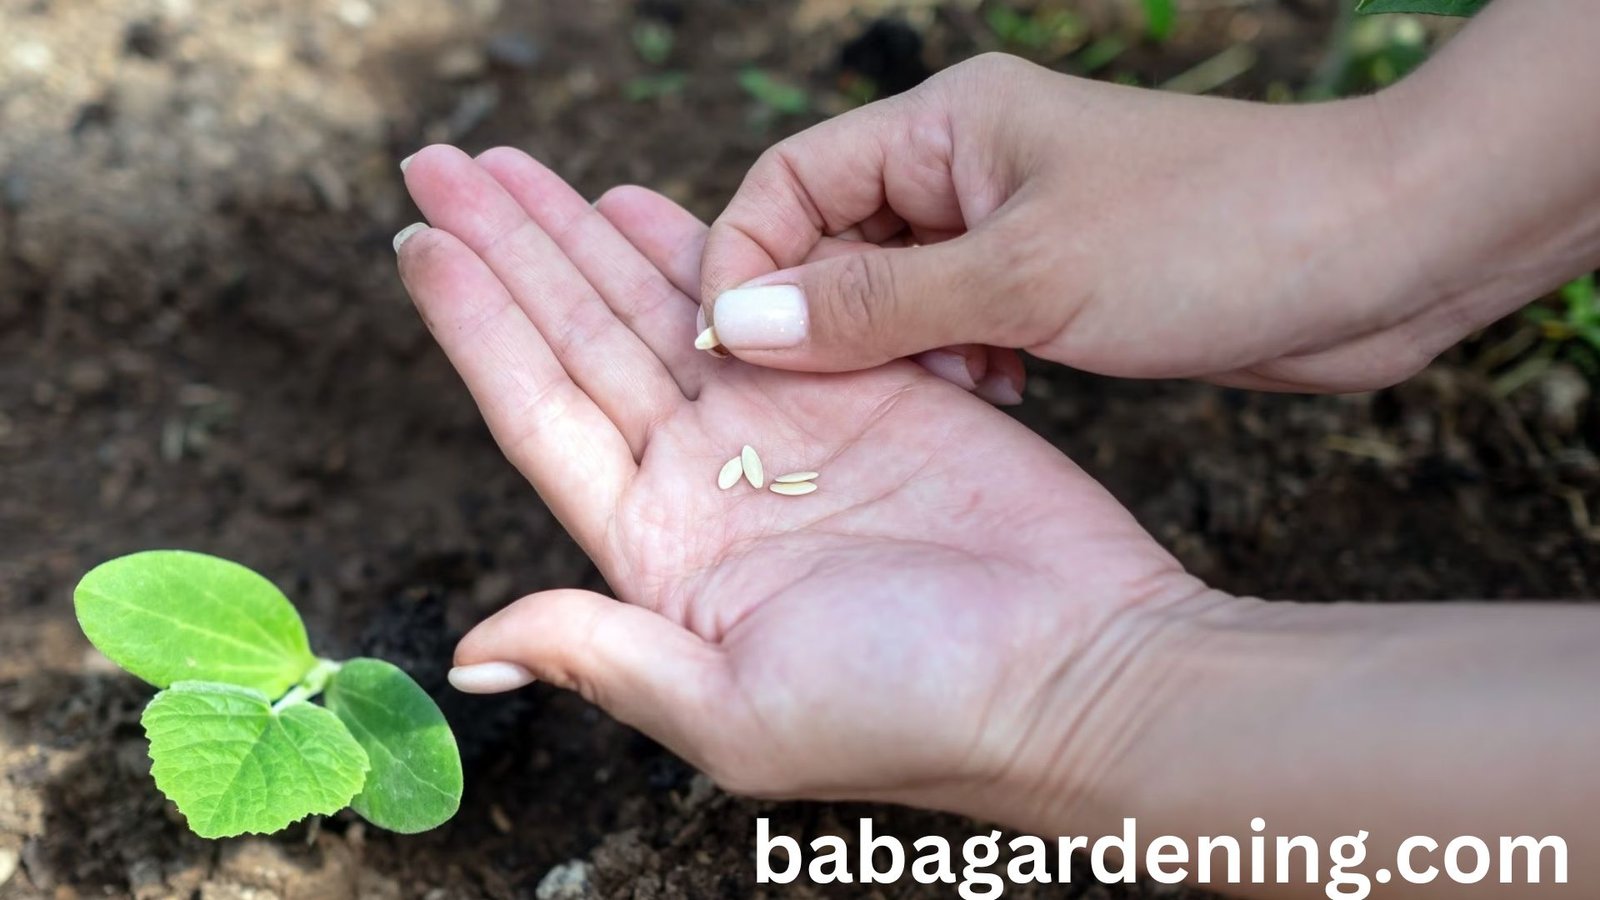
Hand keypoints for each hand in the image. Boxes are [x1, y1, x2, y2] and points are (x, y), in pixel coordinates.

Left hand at [394, 145, 1204, 815]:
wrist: (1075, 671)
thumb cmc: (913, 711)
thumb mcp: (735, 713)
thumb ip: (602, 658)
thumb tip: (472, 648)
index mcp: (659, 553)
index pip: (538, 415)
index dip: (473, 326)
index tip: (416, 241)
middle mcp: (706, 481)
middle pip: (582, 341)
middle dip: (512, 251)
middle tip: (443, 163)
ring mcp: (785, 426)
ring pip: (660, 307)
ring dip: (586, 235)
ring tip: (513, 168)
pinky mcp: (867, 383)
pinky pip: (768, 296)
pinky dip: (705, 246)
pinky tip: (644, 202)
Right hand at [698, 53, 1530, 392]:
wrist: (1379, 254)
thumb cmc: (1210, 235)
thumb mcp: (1023, 277)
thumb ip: (872, 304)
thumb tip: (738, 322)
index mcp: (944, 125)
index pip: (788, 180)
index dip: (746, 263)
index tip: (736, 354)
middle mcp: (966, 165)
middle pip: (832, 240)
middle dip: (827, 321)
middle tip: (847, 397)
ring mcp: (1012, 223)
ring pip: (895, 294)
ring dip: (900, 352)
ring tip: (964, 386)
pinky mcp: (1054, 280)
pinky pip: (959, 324)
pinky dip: (961, 364)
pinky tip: (1005, 393)